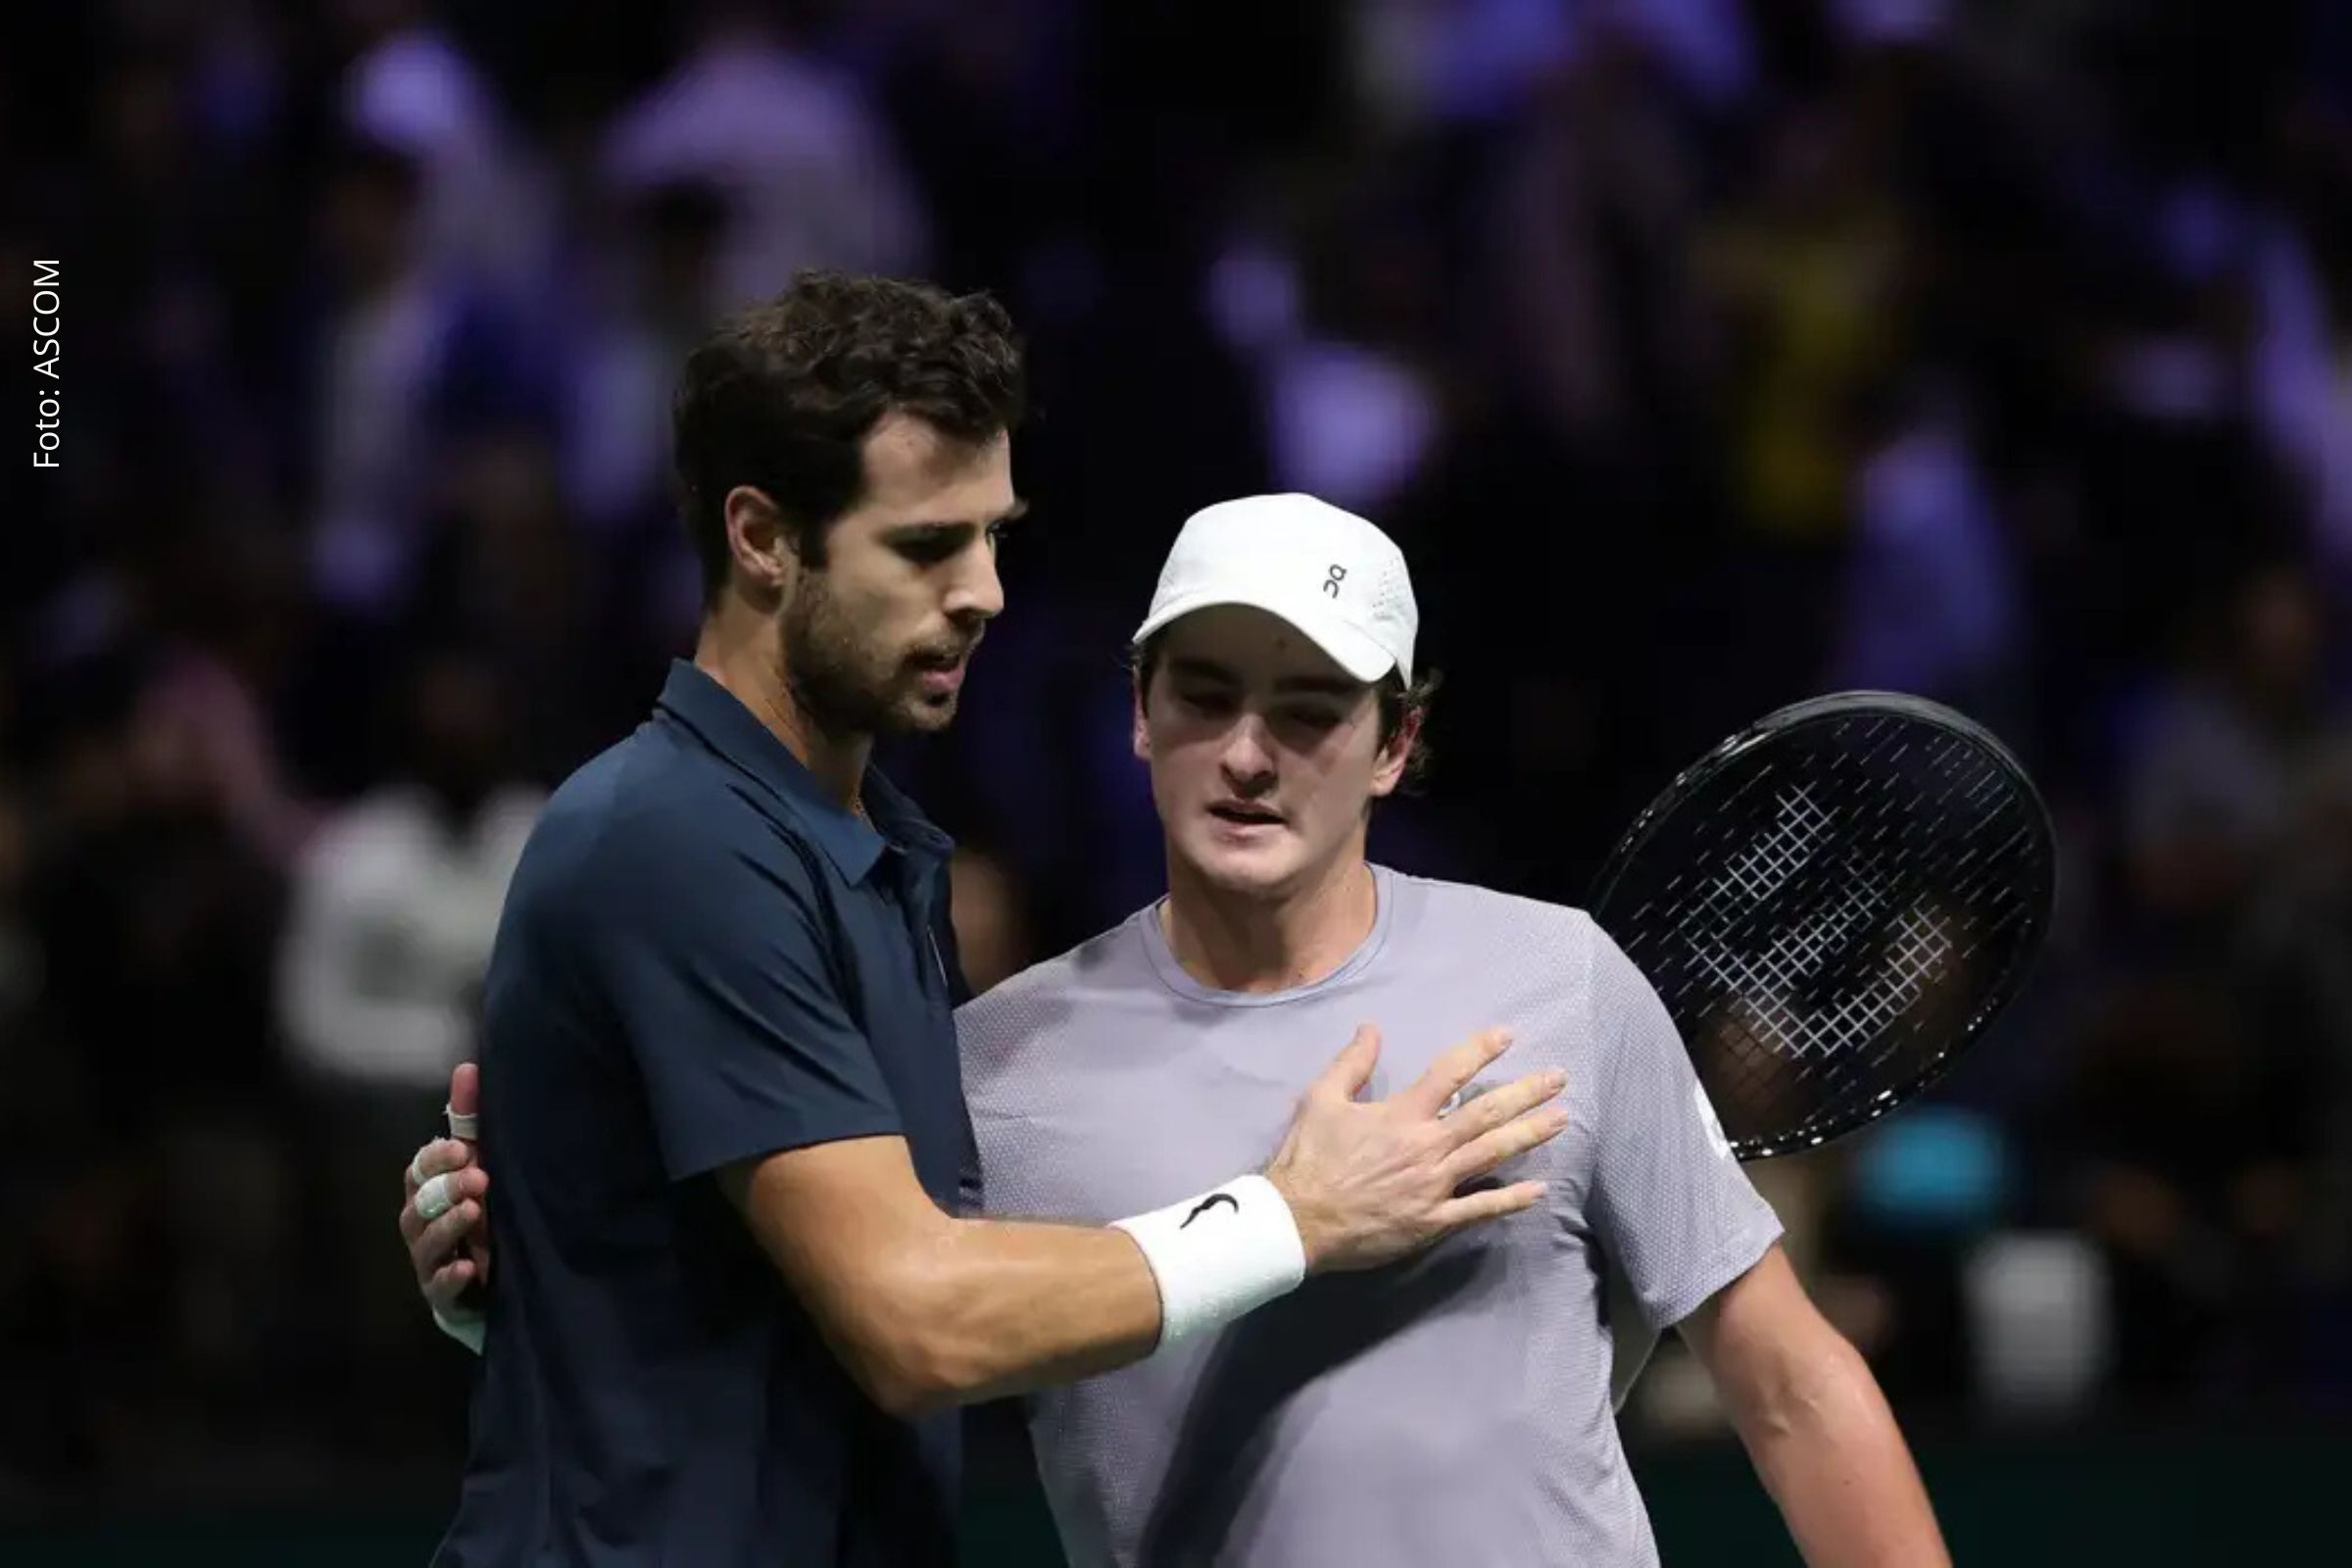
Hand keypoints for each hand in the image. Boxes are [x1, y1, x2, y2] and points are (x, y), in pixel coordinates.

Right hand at [401, 1062, 489, 1316]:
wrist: (503, 1278)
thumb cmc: (486, 1212)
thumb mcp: (482, 1166)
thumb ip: (471, 1122)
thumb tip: (467, 1068)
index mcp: (427, 1193)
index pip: (417, 1171)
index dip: (434, 1159)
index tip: (460, 1148)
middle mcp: (422, 1226)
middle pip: (418, 1205)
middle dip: (445, 1188)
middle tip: (479, 1177)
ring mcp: (431, 1263)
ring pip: (425, 1243)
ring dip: (447, 1226)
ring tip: (474, 1211)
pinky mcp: (445, 1297)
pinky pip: (439, 1288)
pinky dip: (451, 1277)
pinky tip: (469, 1268)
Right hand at [1265, 1026, 1567, 1272]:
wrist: (1298, 1220)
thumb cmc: (1308, 1158)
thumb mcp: (1320, 1099)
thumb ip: (1351, 1063)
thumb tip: (1371, 1027)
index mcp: (1401, 1114)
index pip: (1450, 1073)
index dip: (1481, 1051)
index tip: (1508, 1036)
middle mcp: (1427, 1146)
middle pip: (1486, 1113)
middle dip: (1526, 1093)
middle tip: (1559, 1079)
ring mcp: (1435, 1186)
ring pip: (1492, 1155)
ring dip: (1530, 1135)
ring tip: (1561, 1119)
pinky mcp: (1433, 1221)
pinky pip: (1480, 1209)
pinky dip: (1511, 1200)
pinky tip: (1538, 1190)